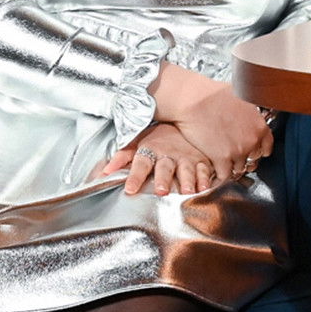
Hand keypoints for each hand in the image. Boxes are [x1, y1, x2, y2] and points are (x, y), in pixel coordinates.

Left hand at [99, 123, 216, 195]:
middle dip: (163, 179)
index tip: (129, 189)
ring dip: (187, 181)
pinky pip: (205, 169)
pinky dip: (206, 178)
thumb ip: (121, 157)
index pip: (140, 164)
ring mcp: (187, 156)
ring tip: (187, 192)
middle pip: (165, 168)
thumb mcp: (137, 142)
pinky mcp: (202, 159)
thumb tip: (104, 172)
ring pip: (187, 169)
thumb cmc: (157, 137)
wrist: (183, 120)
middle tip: (161, 191)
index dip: (134, 176)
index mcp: (151, 149)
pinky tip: (205, 187)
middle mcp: (169, 154)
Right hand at [150, 67, 272, 180]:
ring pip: (238, 168)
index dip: (257, 149)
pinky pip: (224, 174)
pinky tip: (214, 166)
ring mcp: (239, 151)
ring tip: (220, 158)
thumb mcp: (242, 98)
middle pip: (252, 159)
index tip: (250, 150)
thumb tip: (250, 112)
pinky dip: (219, 173)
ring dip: (230, 165)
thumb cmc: (213, 94)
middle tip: (232, 153)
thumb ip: (250, 111)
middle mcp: (253, 139)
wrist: (194, 100)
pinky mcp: (222, 158)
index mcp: (260, 125)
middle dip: (243, 157)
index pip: (267, 147)